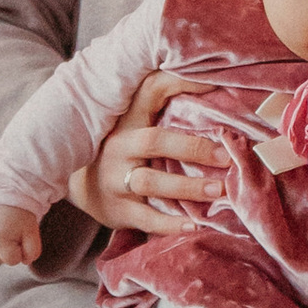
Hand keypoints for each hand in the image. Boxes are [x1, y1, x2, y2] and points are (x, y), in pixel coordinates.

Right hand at [0, 203, 43, 266]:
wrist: (4, 192)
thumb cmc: (20, 213)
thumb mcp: (32, 232)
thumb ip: (32, 252)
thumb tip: (25, 261)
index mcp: (0, 240)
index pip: (13, 261)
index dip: (20, 250)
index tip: (21, 236)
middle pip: (2, 260)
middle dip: (10, 250)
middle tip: (13, 232)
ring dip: (0, 248)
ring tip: (5, 231)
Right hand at [67, 68, 225, 237]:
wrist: (80, 186)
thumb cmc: (121, 146)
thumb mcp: (134, 119)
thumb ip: (163, 101)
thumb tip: (213, 81)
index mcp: (126, 119)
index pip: (151, 91)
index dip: (180, 84)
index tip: (215, 83)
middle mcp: (119, 147)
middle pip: (154, 142)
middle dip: (192, 148)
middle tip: (227, 156)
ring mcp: (115, 180)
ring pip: (151, 182)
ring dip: (187, 187)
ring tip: (219, 191)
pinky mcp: (119, 210)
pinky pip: (146, 218)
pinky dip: (171, 224)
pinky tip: (195, 225)